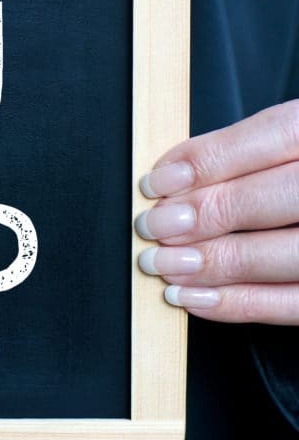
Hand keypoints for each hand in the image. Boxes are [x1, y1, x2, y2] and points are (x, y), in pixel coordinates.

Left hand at [136, 100, 298, 323]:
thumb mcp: (292, 147)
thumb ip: (243, 154)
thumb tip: (172, 178)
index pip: (274, 135)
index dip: (208, 159)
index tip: (157, 182)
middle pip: (270, 198)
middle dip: (201, 214)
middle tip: (153, 227)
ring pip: (280, 255)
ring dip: (211, 263)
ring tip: (163, 265)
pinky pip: (291, 304)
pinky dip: (236, 303)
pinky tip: (192, 297)